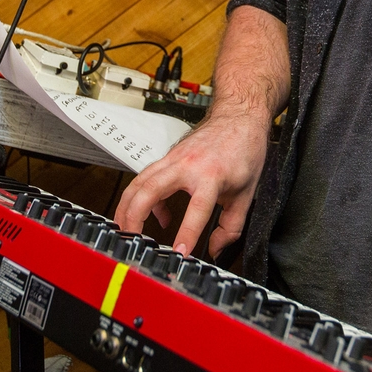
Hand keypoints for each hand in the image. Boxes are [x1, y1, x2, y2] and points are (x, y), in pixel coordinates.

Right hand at [114, 112, 269, 256]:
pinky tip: (157, 215)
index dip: (186, 233)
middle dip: (135, 216)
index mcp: (212, 175)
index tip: (179, 253)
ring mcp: (174, 159)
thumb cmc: (244, 150)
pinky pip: (146, 178)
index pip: (197, 209)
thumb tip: (216, 249)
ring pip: (140, 182)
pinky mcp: (167, 157)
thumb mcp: (246, 194)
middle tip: (131, 239)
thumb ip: (230, 227)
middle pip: (150, 189)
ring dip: (127, 206)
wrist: (238, 118)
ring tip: (125, 229)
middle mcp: (188, 165)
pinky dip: (143, 198)